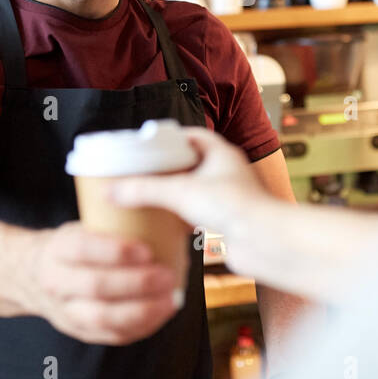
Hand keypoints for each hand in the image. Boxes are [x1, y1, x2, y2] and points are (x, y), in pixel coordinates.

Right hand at [25, 221, 182, 345]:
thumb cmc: (76, 245)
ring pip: (103, 317)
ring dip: (142, 310)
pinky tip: (163, 311)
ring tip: (171, 298)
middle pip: (95, 286)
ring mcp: (66, 311)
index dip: (116, 251)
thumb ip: (117, 221)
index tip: (147, 250)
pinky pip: (113, 335)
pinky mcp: (81, 331)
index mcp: (57, 249)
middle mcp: (55, 282)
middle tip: (167, 276)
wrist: (33, 276)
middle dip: (136, 283)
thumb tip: (172, 213)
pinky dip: (142, 326)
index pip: (82, 249)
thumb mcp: (83, 225)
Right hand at [107, 126, 275, 236]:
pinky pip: (197, 214)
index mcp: (220, 153)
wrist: (266, 243)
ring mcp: (226, 197)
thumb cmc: (237, 208)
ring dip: (172, 194)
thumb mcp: (181, 192)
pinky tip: (163, 224)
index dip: (169, 137)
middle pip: (189, 163)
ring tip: (146, 198)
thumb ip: (145, 190)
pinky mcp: (225, 221)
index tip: (146, 144)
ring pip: (193, 190)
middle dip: (166, 168)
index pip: (192, 135)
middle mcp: (225, 172)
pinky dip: (180, 218)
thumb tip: (111, 190)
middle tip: (140, 172)